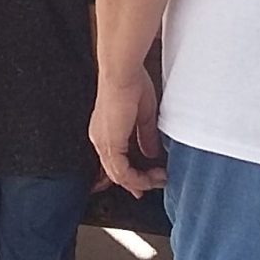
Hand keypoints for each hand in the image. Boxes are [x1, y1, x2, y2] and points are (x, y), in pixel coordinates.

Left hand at [89, 68, 164, 195]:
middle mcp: (100, 138)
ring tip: (159, 180)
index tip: (146, 181)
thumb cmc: (132, 83)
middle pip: (116, 171)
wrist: (123, 73)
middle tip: (154, 186)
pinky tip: (151, 178)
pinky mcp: (110, 143)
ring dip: (141, 182)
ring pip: (118, 175)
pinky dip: (137, 179)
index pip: (115, 160)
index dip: (131, 174)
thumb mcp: (143, 116)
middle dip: (137, 183)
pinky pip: (121, 172)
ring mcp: (103, 142)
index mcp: (106, 130)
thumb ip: (145, 137)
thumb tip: (151, 153)